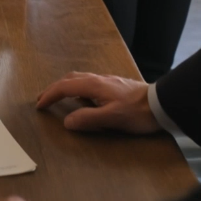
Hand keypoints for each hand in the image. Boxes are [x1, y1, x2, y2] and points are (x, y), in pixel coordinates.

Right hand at [36, 72, 159, 132]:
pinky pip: (88, 83)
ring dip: (65, 87)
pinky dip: (77, 88)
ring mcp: (106, 81)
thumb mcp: (112, 119)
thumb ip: (88, 119)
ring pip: (79, 79)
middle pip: (69, 79)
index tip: (39, 105)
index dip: (49, 95)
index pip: (64, 87)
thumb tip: (67, 121)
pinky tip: (82, 98)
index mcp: (93, 85)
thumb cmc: (137, 113)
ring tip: (59, 97)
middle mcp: (97, 79)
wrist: (161, 104)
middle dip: (54, 88)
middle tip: (43, 99)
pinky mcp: (114, 85)